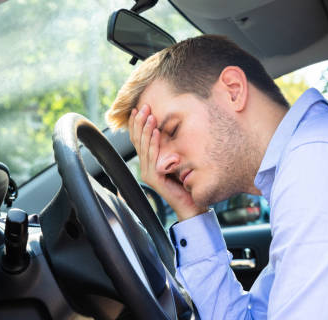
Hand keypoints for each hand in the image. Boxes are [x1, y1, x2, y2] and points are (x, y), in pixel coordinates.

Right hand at [129, 105, 205, 220]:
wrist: (190, 205)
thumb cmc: (186, 183)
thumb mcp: (176, 161)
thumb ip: (169, 149)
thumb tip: (167, 129)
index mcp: (149, 163)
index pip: (139, 140)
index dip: (136, 125)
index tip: (137, 109)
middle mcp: (146, 168)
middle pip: (138, 141)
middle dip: (140, 122)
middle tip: (143, 107)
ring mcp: (148, 173)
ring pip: (144, 147)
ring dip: (146, 129)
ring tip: (149, 115)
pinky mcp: (154, 178)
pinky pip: (154, 157)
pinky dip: (155, 143)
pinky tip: (157, 131)